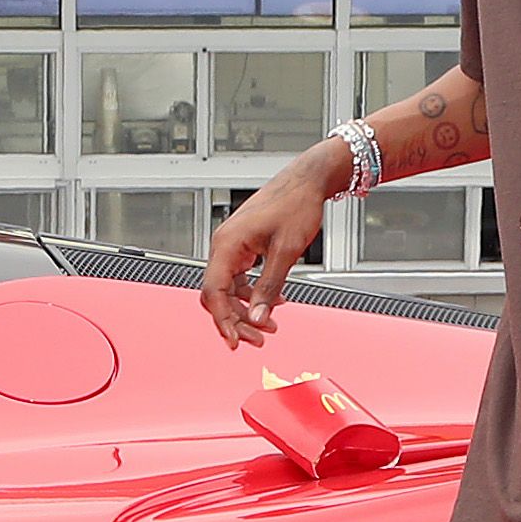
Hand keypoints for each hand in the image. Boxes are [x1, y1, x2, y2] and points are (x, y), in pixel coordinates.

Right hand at [200, 148, 342, 346]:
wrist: (307, 181)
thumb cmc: (296, 204)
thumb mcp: (286, 252)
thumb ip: (269, 288)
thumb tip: (257, 317)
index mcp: (227, 243)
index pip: (213, 292)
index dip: (222, 320)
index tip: (235, 340)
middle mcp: (224, 244)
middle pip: (218, 294)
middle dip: (237, 319)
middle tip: (258, 338)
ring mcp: (232, 245)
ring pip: (229, 289)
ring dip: (247, 309)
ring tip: (269, 325)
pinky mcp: (244, 246)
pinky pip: (239, 278)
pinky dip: (253, 293)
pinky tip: (274, 301)